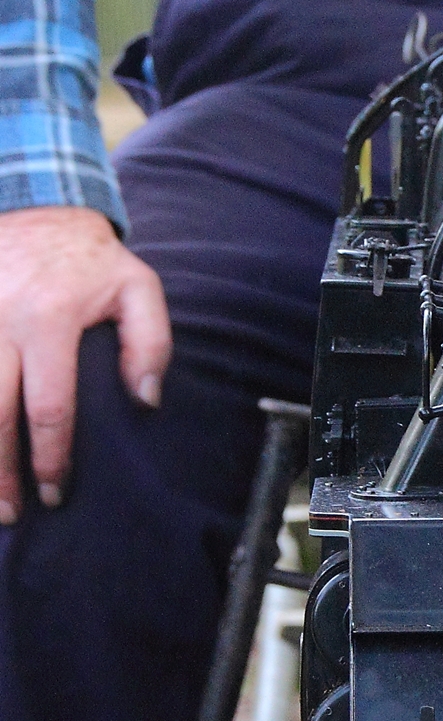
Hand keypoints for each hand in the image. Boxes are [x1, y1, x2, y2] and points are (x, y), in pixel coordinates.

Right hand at [0, 206, 170, 521]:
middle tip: (12, 515)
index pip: (49, 405)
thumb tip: (147, 400)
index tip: (57, 492)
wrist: (32, 206)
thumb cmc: (92, 259)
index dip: (51, 456)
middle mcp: (0, 322)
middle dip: (1, 471)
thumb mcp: (138, 287)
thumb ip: (150, 343)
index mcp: (50, 318)